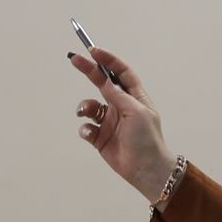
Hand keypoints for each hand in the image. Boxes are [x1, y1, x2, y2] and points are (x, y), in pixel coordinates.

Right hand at [68, 44, 176, 201]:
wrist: (145, 170)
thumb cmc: (147, 139)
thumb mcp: (135, 111)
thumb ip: (117, 95)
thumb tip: (104, 78)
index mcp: (135, 97)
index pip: (121, 72)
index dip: (108, 60)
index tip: (94, 51)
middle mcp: (121, 106)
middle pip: (102, 83)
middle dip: (89, 71)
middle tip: (74, 59)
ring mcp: (110, 121)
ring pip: (90, 106)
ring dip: (84, 106)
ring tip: (83, 112)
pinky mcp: (100, 137)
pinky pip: (86, 127)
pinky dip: (85, 128)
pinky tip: (91, 134)